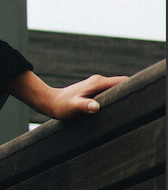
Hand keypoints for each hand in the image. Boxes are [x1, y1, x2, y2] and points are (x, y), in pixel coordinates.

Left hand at [8, 69, 128, 120]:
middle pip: (122, 84)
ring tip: (126, 108)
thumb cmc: (61, 106)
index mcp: (98, 83)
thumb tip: (95, 107)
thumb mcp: (73, 108)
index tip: (139, 96)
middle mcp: (99, 81)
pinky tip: (115, 108)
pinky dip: (115, 98)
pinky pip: (110, 92)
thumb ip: (84, 106)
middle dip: (129, 92)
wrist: (50, 102)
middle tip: (135, 105)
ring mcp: (97, 85)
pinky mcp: (94, 90)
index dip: (133, 88)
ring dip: (122, 96)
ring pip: (116, 88)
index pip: (123, 82)